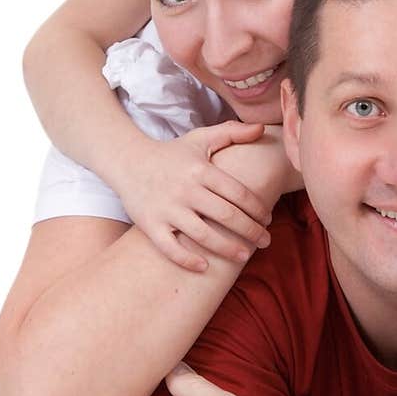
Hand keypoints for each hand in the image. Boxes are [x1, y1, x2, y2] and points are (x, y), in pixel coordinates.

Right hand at [116, 122, 275, 270]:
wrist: (128, 161)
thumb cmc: (172, 154)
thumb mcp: (201, 139)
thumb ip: (232, 132)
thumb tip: (263, 128)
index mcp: (201, 170)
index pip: (238, 193)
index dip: (258, 208)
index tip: (268, 218)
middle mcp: (185, 189)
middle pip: (226, 216)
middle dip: (251, 231)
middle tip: (265, 241)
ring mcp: (167, 208)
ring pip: (203, 235)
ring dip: (227, 248)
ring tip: (244, 256)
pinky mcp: (150, 224)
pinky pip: (170, 248)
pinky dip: (187, 259)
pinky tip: (205, 267)